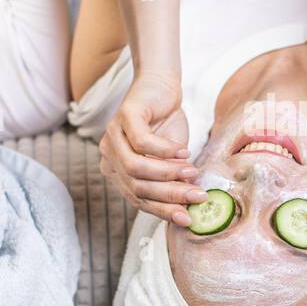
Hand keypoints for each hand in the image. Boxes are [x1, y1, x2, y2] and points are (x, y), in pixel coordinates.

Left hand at [98, 73, 204, 225]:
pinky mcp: (124, 116)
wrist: (163, 87)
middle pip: (137, 186)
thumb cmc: (166, 125)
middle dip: (170, 194)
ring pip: (136, 167)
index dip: (162, 211)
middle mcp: (109, 156)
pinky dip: (166, 150)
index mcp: (116, 171)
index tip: (187, 218)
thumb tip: (189, 208)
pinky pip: (143, 142)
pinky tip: (184, 150)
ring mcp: (112, 135)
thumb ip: (173, 181)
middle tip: (197, 196)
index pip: (137, 199)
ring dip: (168, 173)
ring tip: (192, 172)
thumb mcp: (171, 159)